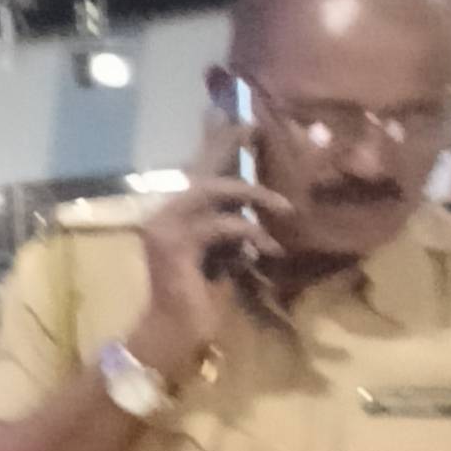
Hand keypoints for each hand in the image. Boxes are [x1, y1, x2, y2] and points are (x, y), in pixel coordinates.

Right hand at [129, 133, 289, 379]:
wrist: (173, 332)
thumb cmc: (199, 300)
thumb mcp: (223, 257)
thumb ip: (232, 233)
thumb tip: (258, 215)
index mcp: (176, 215)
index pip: (198, 170)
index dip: (216, 142)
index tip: (238, 117)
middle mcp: (165, 213)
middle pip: (202, 168)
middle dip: (228, 143)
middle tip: (255, 123)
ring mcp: (165, 227)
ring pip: (213, 191)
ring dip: (253, 194)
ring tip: (285, 207)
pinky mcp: (174, 245)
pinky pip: (220, 226)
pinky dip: (249, 233)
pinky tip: (268, 250)